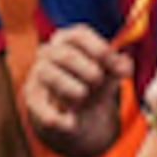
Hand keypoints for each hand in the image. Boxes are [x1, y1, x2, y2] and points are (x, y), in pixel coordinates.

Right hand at [23, 25, 127, 156]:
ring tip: (82, 96)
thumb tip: (125, 65)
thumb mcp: (110, 74)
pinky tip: (71, 121)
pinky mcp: (31, 97)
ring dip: (72, 88)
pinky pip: (39, 105)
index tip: (111, 61)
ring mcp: (37, 73)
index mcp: (69, 39)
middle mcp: (49, 52)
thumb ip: (119, 68)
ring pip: (49, 74)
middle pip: (65, 55)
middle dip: (88, 71)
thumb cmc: (92, 84)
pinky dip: (57, 117)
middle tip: (98, 81)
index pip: (79, 34)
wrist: (75, 113)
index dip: (97, 47)